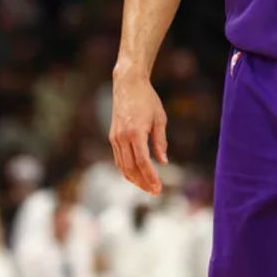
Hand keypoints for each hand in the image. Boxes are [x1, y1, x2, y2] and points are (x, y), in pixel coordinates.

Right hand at [109, 68, 167, 194]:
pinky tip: (136, 175)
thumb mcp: (160, 118)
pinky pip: (118, 159)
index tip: (158, 188)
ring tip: (147, 187)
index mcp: (135, 133)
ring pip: (122, 166)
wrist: (128, 84)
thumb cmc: (148, 99)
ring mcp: (115, 138)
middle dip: (143, 182)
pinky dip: (126, 170)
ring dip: (134, 179)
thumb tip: (163, 162)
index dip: (151, 177)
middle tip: (155, 192)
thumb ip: (160, 141)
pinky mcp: (112, 136)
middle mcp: (122, 137)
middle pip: (131, 168)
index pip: (143, 162)